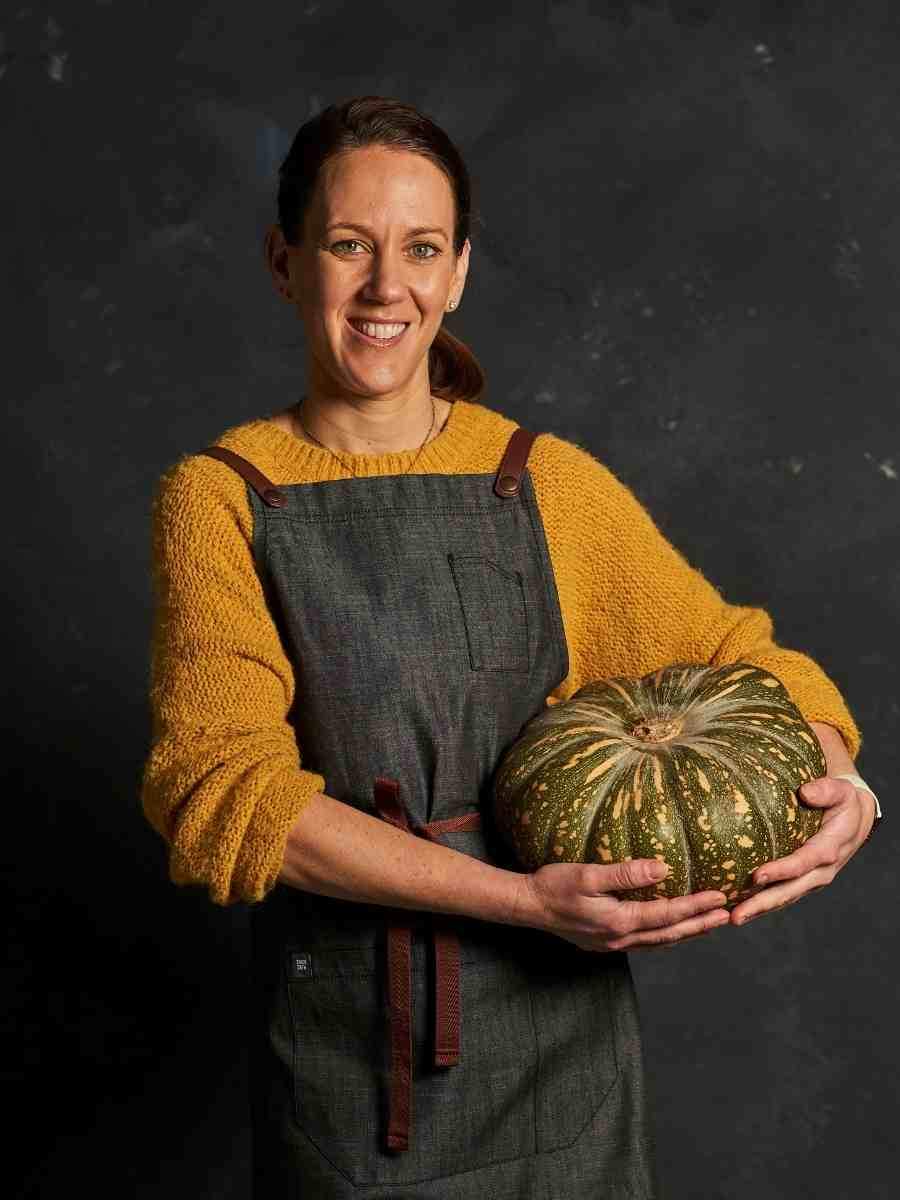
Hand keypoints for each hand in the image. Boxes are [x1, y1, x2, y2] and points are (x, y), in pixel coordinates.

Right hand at [519, 859, 730, 951]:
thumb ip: (626, 873)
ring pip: (660, 942)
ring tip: (708, 922)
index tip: (720, 896)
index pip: (668, 914)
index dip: (696, 906)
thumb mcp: (588, 874)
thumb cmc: (554, 885)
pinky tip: (671, 927)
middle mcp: (621, 939)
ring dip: (686, 932)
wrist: (528, 905)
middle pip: (670, 933)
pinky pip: (646, 942)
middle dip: (700, 924)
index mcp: (619, 922)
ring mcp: (613, 945)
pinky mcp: (606, 942)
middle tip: (728, 915)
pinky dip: (665, 935)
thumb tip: (663, 868)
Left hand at [729, 777, 876, 926]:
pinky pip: (783, 894)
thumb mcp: (841, 791)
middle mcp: (821, 870)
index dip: (781, 871)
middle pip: (790, 890)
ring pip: (785, 898)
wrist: (854, 819)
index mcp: (829, 849)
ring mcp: (812, 879)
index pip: (803, 863)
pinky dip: (763, 904)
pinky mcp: (803, 881)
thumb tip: (805, 792)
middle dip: (763, 903)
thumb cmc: (843, 802)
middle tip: (736, 915)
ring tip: (734, 918)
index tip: (756, 876)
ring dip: (760, 910)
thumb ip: (826, 790)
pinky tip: (740, 908)